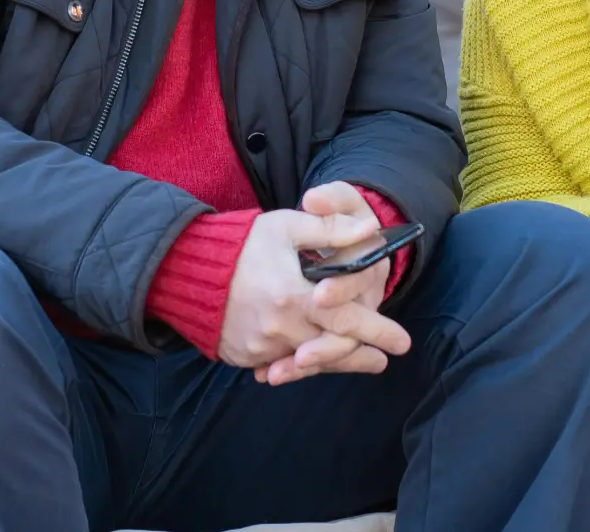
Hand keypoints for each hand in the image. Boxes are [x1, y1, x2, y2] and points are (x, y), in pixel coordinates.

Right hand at [255, 183, 407, 385]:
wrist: (187, 269)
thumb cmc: (242, 244)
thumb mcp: (286, 226)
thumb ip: (330, 229)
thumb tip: (370, 229)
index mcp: (294, 297)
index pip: (347, 321)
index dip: (378, 332)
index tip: (402, 343)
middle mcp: (279, 329)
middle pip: (332, 350)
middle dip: (361, 356)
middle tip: (383, 360)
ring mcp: (261, 347)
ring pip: (307, 361)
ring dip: (333, 361)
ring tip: (359, 361)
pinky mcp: (245, 356)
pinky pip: (279, 364)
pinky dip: (298, 363)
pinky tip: (311, 359)